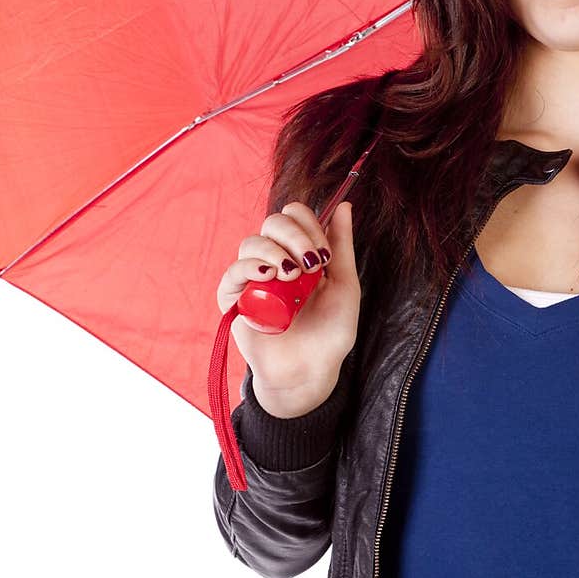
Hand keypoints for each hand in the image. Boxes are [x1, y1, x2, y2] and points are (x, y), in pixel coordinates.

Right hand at [218, 198, 360, 396]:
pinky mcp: (234, 298)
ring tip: (291, 276)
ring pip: (252, 242)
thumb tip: (344, 206)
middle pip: (273, 222)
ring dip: (274, 251)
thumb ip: (341, 246)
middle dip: (295, 236)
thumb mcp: (345, 286)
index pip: (295, 216)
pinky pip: (234, 271)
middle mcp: (275, 260)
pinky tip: (267, 275)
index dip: (308, 225)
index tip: (324, 254)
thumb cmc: (330, 333)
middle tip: (311, 264)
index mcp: (300, 253)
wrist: (310, 371)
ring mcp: (253, 278)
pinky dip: (249, 267)